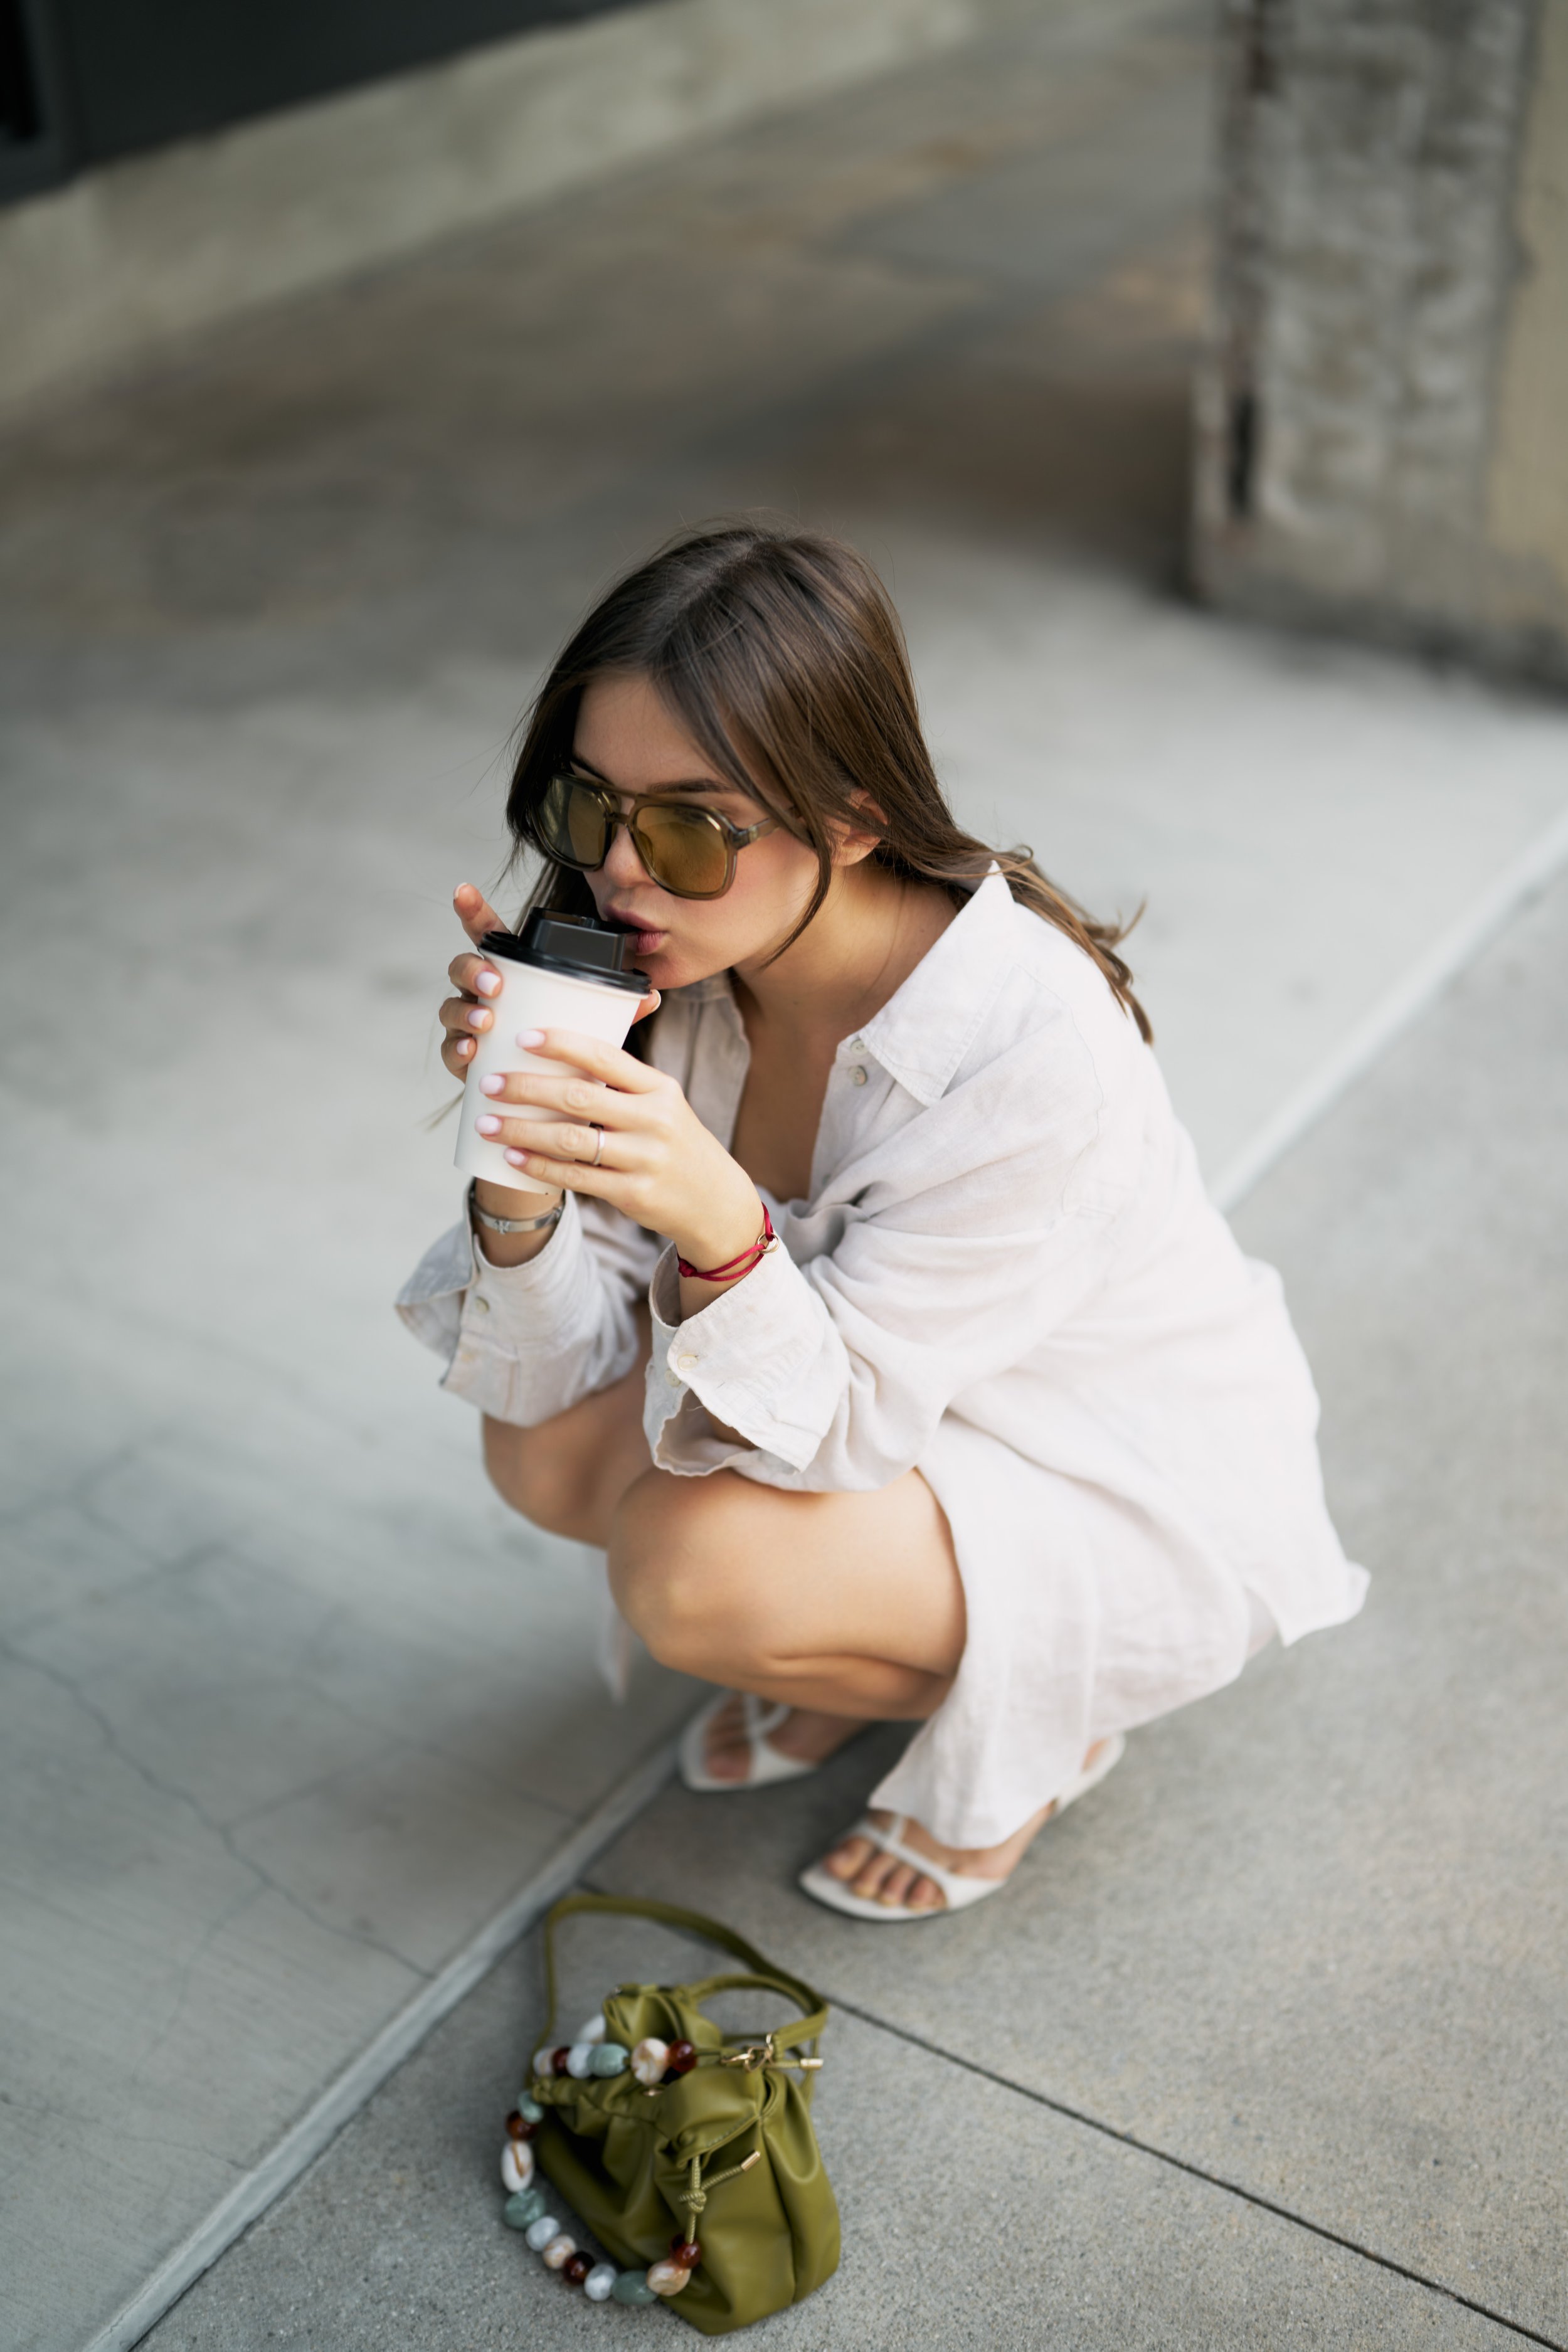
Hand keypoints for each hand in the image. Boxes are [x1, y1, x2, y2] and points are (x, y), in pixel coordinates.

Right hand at [437, 882, 660, 1081]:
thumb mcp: (592, 1023)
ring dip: (466, 1010)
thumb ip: (616, 1007)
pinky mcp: (463, 1058)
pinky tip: (472, 1051)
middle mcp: (483, 993)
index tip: (462, 888)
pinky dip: (458, 1048)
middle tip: (495, 984)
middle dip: (474, 970)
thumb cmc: (567, 1047)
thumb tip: (651, 996)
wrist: (552, 1098)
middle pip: (463, 967)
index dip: (473, 909)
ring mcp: (469, 1023)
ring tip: (486, 1020)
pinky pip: (450, 1048)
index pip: (488, 935)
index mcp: (512, 973)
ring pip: (452, 1006)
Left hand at [439, 883, 662, 1244]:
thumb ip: (625, 1079)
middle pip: (578, 1096)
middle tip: (488, 1083)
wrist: (717, 1202)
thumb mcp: (664, 1103)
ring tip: (487, 1122)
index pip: (605, 1056)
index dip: (560, 1044)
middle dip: (526, 1087)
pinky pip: (576, 1177)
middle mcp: (654, 1119)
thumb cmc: (676, 1144)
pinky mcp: (634, 1194)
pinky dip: (539, 1166)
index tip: (521, 1037)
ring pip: (570, 1139)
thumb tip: (570, 1043)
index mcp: (659, 1087)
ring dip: (522, 1129)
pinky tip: (513, 1157)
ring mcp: (645, 1158)